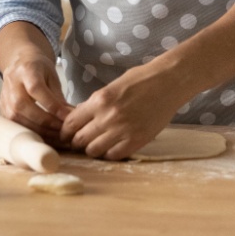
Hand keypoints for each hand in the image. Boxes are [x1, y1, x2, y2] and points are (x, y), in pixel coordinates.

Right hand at [0, 53, 72, 144]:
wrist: (20, 63)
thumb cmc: (39, 70)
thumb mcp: (52, 77)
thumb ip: (58, 97)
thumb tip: (70, 118)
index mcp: (25, 70)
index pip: (36, 89)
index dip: (52, 105)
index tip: (67, 117)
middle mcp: (11, 83)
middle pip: (24, 107)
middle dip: (46, 122)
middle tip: (64, 131)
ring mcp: (4, 98)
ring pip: (18, 119)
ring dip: (39, 131)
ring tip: (57, 136)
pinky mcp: (2, 110)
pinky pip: (15, 126)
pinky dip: (31, 134)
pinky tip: (46, 137)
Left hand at [59, 64, 184, 159]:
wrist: (168, 82)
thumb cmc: (140, 80)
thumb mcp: (111, 87)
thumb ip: (94, 104)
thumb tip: (79, 118)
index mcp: (99, 100)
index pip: (71, 123)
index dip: (66, 131)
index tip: (67, 134)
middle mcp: (108, 117)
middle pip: (80, 140)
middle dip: (76, 142)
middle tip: (80, 142)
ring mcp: (123, 131)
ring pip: (94, 151)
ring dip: (92, 149)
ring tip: (96, 144)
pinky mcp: (137, 140)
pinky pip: (114, 156)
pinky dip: (109, 154)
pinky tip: (112, 147)